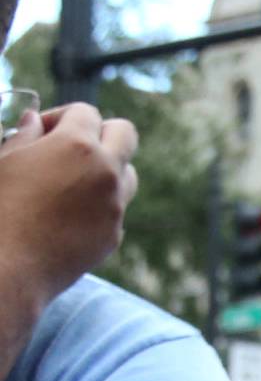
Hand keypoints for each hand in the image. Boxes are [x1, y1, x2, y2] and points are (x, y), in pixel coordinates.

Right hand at [0, 101, 139, 310]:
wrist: (5, 268)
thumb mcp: (3, 161)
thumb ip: (24, 136)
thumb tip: (35, 120)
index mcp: (77, 145)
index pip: (86, 112)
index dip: (60, 116)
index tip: (40, 132)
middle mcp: (105, 172)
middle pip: (125, 134)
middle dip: (100, 133)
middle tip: (69, 147)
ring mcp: (115, 206)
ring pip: (127, 174)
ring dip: (106, 169)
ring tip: (69, 182)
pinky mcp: (113, 235)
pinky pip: (115, 210)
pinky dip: (99, 205)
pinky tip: (66, 216)